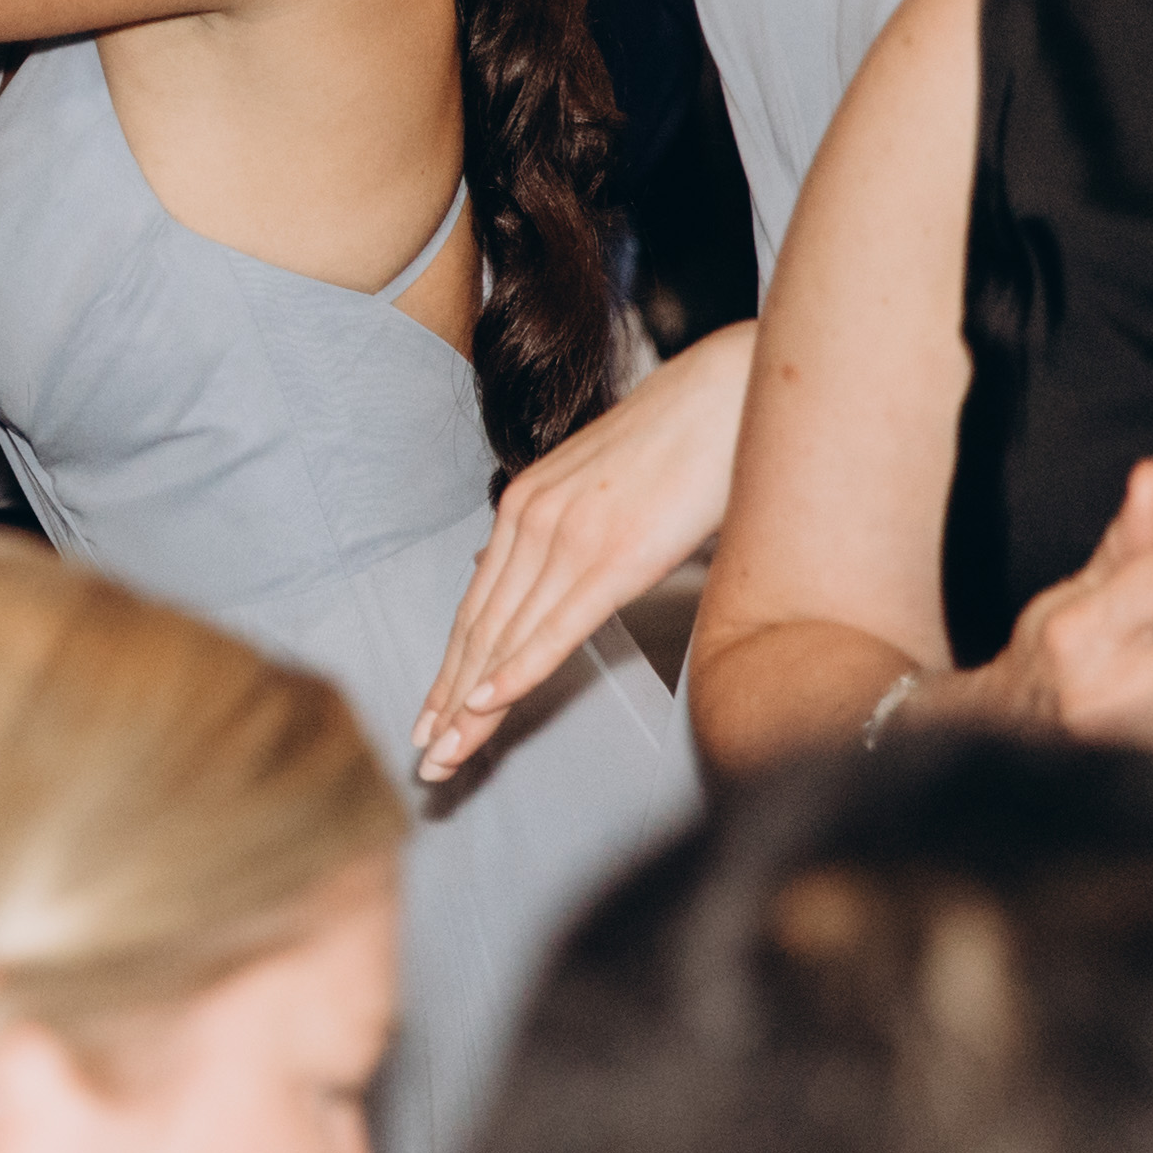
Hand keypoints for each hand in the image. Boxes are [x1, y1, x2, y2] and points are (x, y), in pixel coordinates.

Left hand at [419, 332, 741, 779]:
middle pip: (479, 630)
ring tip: (447, 756)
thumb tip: (506, 564)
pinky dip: (518, 668)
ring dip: (472, 704)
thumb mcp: (594, 483)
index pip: (477, 606)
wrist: (726, 392)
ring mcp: (568, 537)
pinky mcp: (613, 555)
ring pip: (505, 636)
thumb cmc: (675, 441)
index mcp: (525, 506)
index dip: (451, 671)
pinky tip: (490, 703)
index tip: (433, 719)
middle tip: (426, 760)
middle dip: (448, 702)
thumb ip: (551, 528)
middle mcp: (532, 521)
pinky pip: (556, 624)